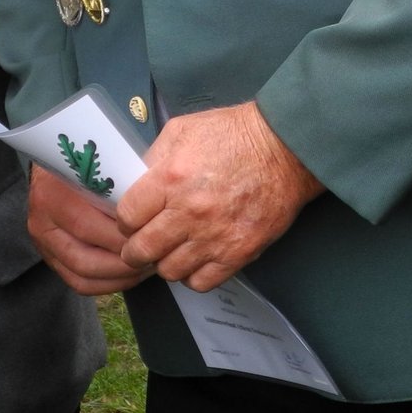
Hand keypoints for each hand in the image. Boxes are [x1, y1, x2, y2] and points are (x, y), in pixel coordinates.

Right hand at [26, 167, 149, 293]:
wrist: (57, 159)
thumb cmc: (90, 160)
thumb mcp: (102, 163)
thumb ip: (120, 183)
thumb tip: (154, 208)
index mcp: (53, 194)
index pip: (87, 227)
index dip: (122, 237)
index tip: (151, 236)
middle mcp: (42, 222)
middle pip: (85, 259)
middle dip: (125, 263)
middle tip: (154, 257)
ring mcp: (43, 244)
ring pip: (82, 276)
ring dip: (119, 278)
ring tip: (146, 267)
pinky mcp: (49, 259)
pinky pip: (78, 283)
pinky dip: (107, 284)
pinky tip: (130, 274)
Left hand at [115, 101, 321, 290]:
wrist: (286, 148)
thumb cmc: (234, 135)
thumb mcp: (184, 130)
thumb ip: (154, 157)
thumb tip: (135, 184)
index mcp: (171, 178)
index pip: (126, 217)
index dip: (126, 221)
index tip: (133, 221)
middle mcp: (189, 211)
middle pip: (141, 251)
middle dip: (135, 249)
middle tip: (142, 244)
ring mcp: (214, 236)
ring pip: (169, 271)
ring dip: (166, 261)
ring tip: (174, 248)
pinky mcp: (238, 253)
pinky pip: (200, 282)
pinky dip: (194, 274)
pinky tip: (197, 257)